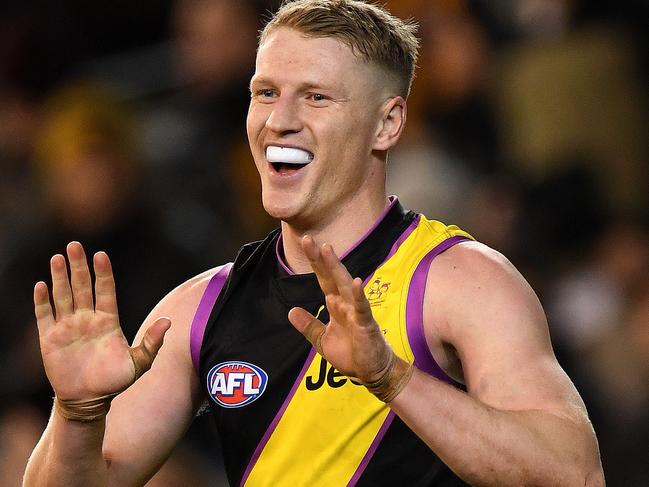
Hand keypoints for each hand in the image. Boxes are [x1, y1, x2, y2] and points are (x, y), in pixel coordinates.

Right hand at [33, 242, 169, 400]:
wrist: (89, 400)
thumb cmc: (114, 381)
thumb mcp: (138, 363)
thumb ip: (152, 342)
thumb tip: (168, 321)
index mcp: (108, 321)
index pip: (106, 290)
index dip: (103, 273)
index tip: (101, 255)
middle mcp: (87, 319)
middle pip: (82, 286)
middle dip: (79, 266)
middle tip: (74, 245)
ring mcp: (68, 327)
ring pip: (63, 296)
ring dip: (60, 277)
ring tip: (57, 257)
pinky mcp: (50, 338)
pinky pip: (44, 315)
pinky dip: (42, 301)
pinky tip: (41, 285)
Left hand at [287, 235, 392, 382]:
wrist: (371, 372)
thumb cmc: (351, 354)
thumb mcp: (322, 340)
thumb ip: (309, 325)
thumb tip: (291, 311)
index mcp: (335, 305)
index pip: (323, 279)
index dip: (315, 262)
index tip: (306, 243)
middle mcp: (345, 303)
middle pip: (332, 276)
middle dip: (321, 258)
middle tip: (309, 240)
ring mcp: (357, 312)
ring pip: (344, 285)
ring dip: (336, 268)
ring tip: (328, 250)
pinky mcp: (366, 324)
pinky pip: (362, 307)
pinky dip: (358, 295)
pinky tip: (355, 282)